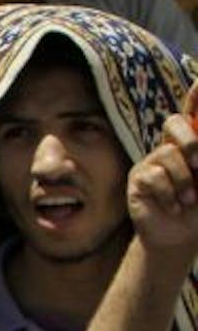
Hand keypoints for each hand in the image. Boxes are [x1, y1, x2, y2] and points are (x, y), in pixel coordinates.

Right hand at [127, 81, 197, 257]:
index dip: (196, 95)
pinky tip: (171, 205)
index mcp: (192, 143)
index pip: (192, 111)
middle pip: (174, 122)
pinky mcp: (138, 179)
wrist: (180, 235)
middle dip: (191, 140)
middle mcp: (171, 146)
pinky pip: (153, 176)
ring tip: (187, 200)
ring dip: (183, 181)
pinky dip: (168, 194)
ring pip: (167, 154)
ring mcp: (151, 161)